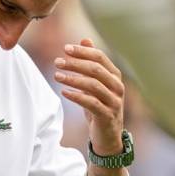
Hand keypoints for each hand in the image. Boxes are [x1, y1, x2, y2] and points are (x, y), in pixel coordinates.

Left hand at [54, 39, 124, 154]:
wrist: (108, 136)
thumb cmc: (99, 105)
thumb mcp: (95, 83)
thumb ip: (92, 62)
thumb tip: (85, 39)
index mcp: (115, 76)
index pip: (100, 57)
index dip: (83, 52)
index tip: (65, 48)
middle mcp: (117, 87)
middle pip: (96, 69)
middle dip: (75, 63)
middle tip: (57, 61)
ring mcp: (114, 101)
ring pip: (93, 85)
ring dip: (73, 79)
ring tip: (56, 76)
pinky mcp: (107, 115)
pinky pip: (91, 103)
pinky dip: (76, 96)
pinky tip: (64, 92)